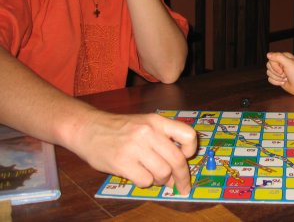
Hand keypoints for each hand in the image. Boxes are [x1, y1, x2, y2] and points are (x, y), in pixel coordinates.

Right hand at [73, 111, 196, 195]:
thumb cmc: (119, 128)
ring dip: (161, 180)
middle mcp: (149, 132)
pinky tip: (138, 175)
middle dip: (182, 177)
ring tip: (153, 176)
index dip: (191, 150)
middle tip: (181, 186)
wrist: (87, 128)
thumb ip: (162, 139)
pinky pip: (145, 180)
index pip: (188, 135)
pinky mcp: (122, 162)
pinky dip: (145, 182)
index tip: (187, 158)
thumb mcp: (144, 123)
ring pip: (163, 173)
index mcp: (157, 121)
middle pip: (177, 160)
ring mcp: (135, 147)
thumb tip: (177, 169)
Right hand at [266, 52, 293, 95]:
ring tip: (285, 78)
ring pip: (268, 73)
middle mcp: (280, 63)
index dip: (275, 66)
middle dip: (276, 73)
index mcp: (283, 57)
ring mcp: (278, 71)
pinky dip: (276, 82)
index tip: (283, 70)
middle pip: (268, 66)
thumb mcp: (288, 63)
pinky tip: (283, 82)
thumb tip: (268, 54)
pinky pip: (270, 79)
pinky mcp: (277, 78)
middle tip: (285, 74)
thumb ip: (278, 57)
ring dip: (277, 78)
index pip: (271, 59)